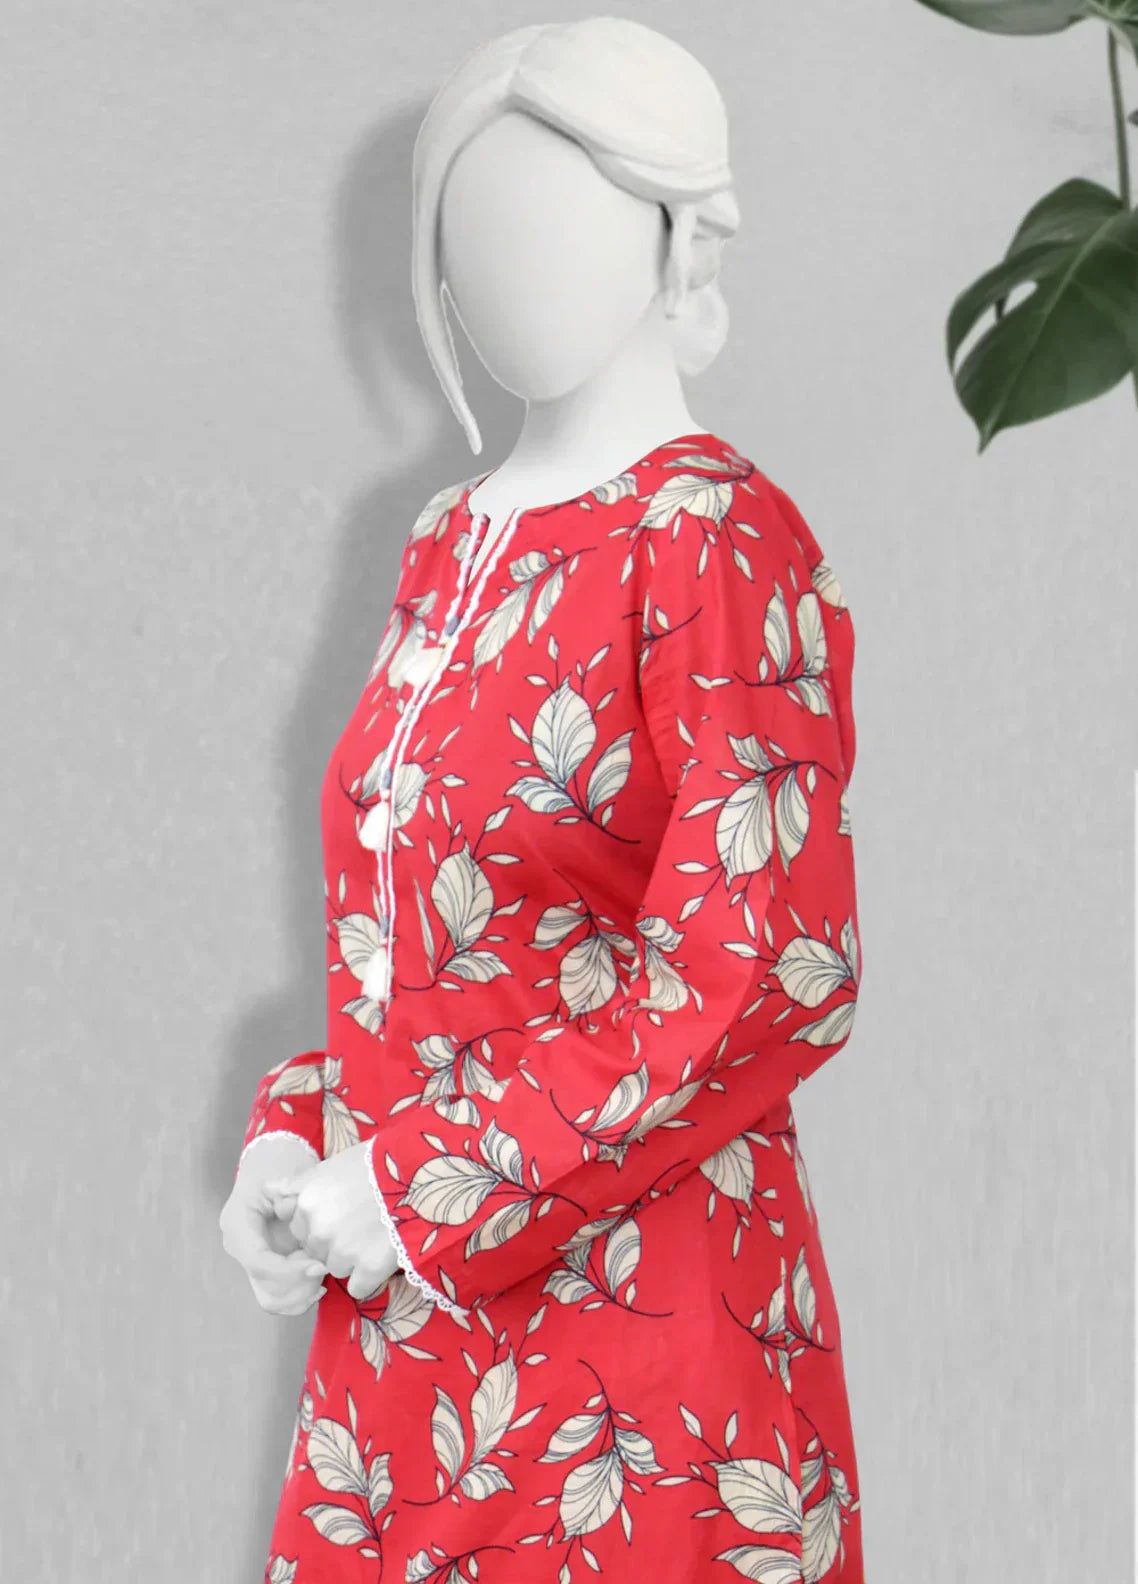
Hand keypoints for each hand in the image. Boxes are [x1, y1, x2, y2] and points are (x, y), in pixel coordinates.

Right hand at [220, 1142, 329, 1316]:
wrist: (271, 1161)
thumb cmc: (279, 1163)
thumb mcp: (286, 1174)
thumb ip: (292, 1199)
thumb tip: (300, 1224)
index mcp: (238, 1225)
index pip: (259, 1264)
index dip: (291, 1271)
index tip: (320, 1266)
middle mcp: (239, 1248)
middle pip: (266, 1289)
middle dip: (300, 1285)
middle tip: (324, 1266)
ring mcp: (250, 1262)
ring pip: (273, 1300)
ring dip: (302, 1292)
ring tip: (322, 1269)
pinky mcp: (265, 1269)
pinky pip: (279, 1297)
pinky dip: (301, 1296)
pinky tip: (319, 1282)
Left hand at [264, 1138, 400, 1303]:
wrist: (420, 1173)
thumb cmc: (378, 1163)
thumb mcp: (334, 1164)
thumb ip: (301, 1183)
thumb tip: (271, 1190)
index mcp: (307, 1201)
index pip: (299, 1229)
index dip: (318, 1223)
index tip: (340, 1213)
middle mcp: (318, 1229)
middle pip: (315, 1251)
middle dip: (332, 1243)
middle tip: (360, 1223)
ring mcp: (343, 1252)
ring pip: (335, 1269)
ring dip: (351, 1260)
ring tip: (375, 1235)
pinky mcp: (368, 1269)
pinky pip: (357, 1287)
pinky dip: (368, 1277)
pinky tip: (382, 1255)